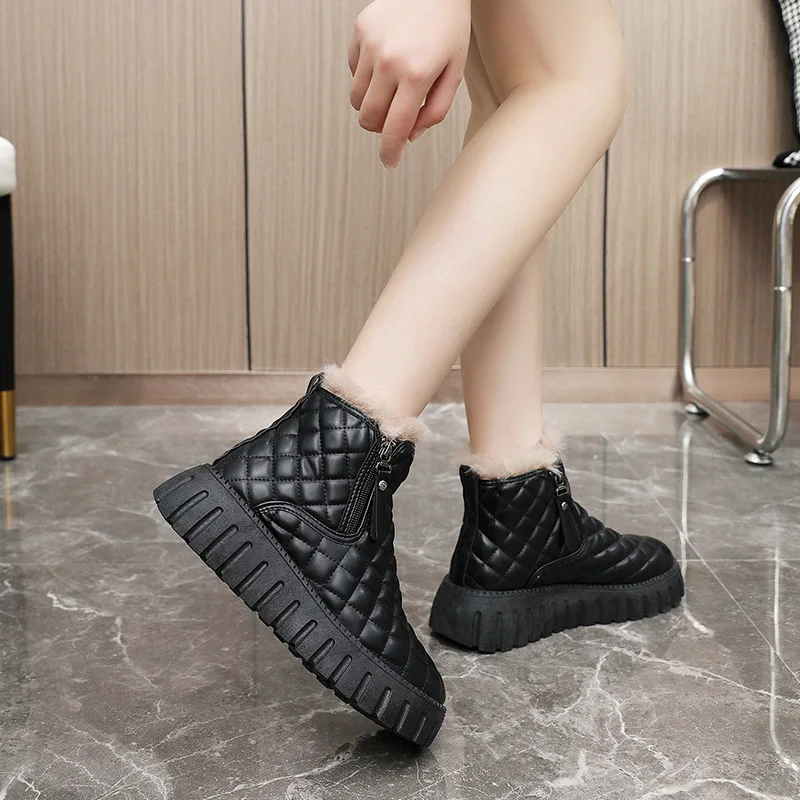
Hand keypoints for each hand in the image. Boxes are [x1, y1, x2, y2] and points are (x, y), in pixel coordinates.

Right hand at [348, 0, 469, 168]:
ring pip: (357, 99)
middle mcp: (389, 60)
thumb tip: (408, 136)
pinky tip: (385, 65)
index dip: (390, 152)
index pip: (394, 128)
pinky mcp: (360, 31)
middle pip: (368, 118)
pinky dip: (366, 78)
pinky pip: (353, 72)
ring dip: (371, 104)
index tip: (389, 162)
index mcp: (417, 75)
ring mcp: (371, 44)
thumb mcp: (454, 73)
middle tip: (395, 120)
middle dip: (380, 128)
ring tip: (391, 91)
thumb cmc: (449, 29)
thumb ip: (434, 110)